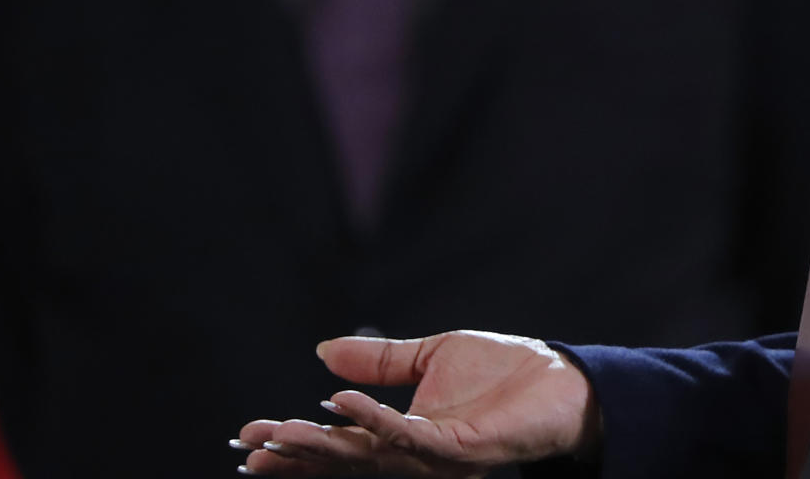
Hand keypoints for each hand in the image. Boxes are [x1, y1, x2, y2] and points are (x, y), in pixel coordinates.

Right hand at [234, 330, 600, 475]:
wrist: (561, 379)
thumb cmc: (504, 372)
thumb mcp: (431, 357)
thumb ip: (379, 361)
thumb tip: (323, 351)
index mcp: (403, 435)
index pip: (341, 443)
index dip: (296, 443)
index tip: (249, 438)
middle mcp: (414, 455)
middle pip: (345, 458)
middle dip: (297, 452)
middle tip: (252, 445)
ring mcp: (437, 457)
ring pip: (369, 455)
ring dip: (323, 443)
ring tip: (282, 430)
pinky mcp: (462, 450)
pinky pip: (411, 439)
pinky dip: (375, 421)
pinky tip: (344, 403)